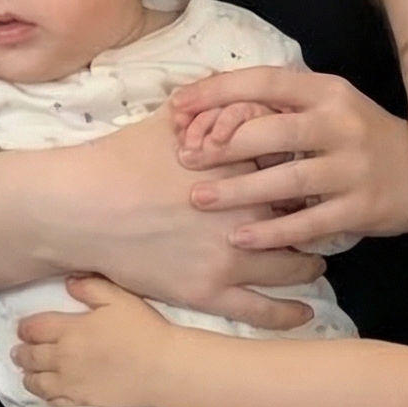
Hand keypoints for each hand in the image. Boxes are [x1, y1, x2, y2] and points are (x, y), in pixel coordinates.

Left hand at [15, 277, 168, 406]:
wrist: (161, 367)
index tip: (21, 329)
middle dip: (22, 353)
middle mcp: (64, 357)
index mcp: (71, 329)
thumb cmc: (142, 329)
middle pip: (32, 356)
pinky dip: (46, 397)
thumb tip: (68, 283)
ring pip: (39, 382)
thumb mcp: (118, 298)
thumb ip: (90, 288)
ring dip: (29, 376)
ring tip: (26, 374)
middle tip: (17, 352)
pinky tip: (47, 394)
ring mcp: (71, 383)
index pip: (36, 328)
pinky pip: (55, 402)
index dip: (25, 328)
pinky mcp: (82, 401)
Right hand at [68, 107, 323, 328]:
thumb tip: (245, 94)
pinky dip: (289, 312)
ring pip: (291, 265)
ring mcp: (228, 256)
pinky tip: (304, 311)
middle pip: (301, 217)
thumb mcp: (172, 119)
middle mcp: (244, 211)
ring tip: (315, 260)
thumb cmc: (123, 157)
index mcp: (240, 166)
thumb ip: (216, 108)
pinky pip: (263, 309)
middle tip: (324, 220)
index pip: (294, 169)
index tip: (316, 178)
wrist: (83, 206)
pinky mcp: (208, 292)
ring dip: (308, 263)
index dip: (308, 174)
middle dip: (315, 219)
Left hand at [168, 67, 407, 250]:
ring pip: (287, 179)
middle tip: (185, 158)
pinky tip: (240, 237)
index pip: (265, 80)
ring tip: (200, 198)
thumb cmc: (358, 136)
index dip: (218, 91)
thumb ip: (281, 104)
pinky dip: (272, 231)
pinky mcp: (361, 208)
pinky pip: (308, 222)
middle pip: (273, 129)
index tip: (179, 106)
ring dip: (239, 191)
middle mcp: (341, 124)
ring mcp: (353, 168)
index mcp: (328, 91)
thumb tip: (210, 104)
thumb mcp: (328, 105)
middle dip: (222, 144)